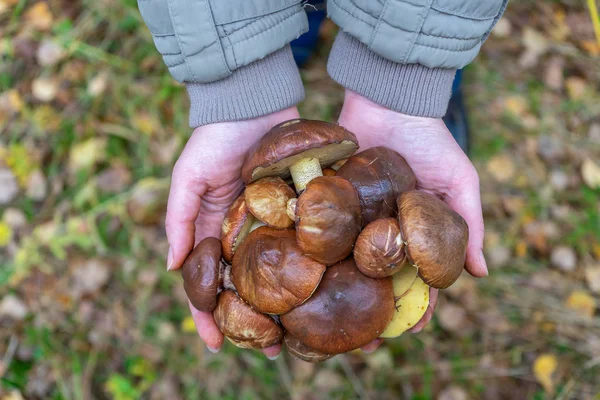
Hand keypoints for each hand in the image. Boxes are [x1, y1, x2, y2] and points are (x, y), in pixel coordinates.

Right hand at [166, 107, 299, 357]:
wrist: (253, 104)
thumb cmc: (215, 140)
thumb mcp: (188, 177)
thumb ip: (179, 218)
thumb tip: (171, 266)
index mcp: (212, 229)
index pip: (207, 281)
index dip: (208, 314)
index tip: (215, 344)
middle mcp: (241, 233)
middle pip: (246, 286)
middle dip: (253, 319)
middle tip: (271, 349)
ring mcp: (270, 224)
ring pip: (276, 272)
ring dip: (283, 304)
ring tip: (297, 334)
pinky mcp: (296, 210)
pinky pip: (300, 244)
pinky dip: (306, 270)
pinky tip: (319, 293)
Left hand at [338, 91, 486, 350]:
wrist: (390, 99)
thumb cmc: (430, 139)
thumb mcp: (458, 181)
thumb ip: (468, 224)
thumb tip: (481, 274)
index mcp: (411, 230)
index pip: (415, 277)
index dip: (416, 304)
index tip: (412, 330)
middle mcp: (379, 228)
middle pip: (375, 279)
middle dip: (371, 309)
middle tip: (364, 341)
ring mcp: (351, 217)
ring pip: (343, 263)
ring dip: (339, 293)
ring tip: (331, 324)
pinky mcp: (327, 200)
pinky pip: (319, 232)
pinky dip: (312, 255)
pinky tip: (306, 281)